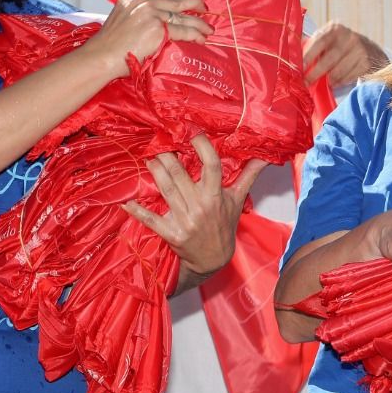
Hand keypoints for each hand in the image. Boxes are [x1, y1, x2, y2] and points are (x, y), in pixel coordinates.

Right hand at [90, 0, 210, 74]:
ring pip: (184, 16)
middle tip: (203, 8)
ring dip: (199, 24)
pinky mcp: (159, 29)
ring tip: (208, 30)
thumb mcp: (118, 19)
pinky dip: (195, 35)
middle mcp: (142, 2)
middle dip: (194, 3)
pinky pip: (183, 31)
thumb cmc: (107, 45)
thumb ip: (133, 14)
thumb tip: (149, 23)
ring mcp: (152, 14)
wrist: (102, 57)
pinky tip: (200, 38)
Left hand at [124, 134, 265, 286]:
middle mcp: (200, 206)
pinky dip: (137, 211)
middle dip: (167, 156)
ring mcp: (185, 220)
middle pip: (181, 175)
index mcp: (216, 196)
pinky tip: (125, 202)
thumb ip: (249, 176)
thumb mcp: (237, 200)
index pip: (212, 166)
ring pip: (166, 190)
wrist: (213, 260)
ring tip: (147, 158)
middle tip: (158, 140)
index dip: (202, 147)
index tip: (192, 132)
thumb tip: (265, 156)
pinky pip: (151, 219)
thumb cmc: (224, 225)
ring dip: (154, 172)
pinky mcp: (171, 233)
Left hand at [303, 22, 386, 86]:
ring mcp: (360, 50)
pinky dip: (339, 82)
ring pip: (338, 71)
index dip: (309, 54)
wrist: (371, 51)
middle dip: (315, 73)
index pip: (321, 40)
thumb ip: (312, 45)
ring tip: (321, 84)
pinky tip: (335, 83)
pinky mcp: (367, 63)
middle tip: (306, 82)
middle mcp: (350, 37)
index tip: (300, 67)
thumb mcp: (329, 40)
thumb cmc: (341, 46)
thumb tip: (291, 56)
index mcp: (336, 29)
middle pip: (330, 58)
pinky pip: (348, 77)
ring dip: (327, 80)